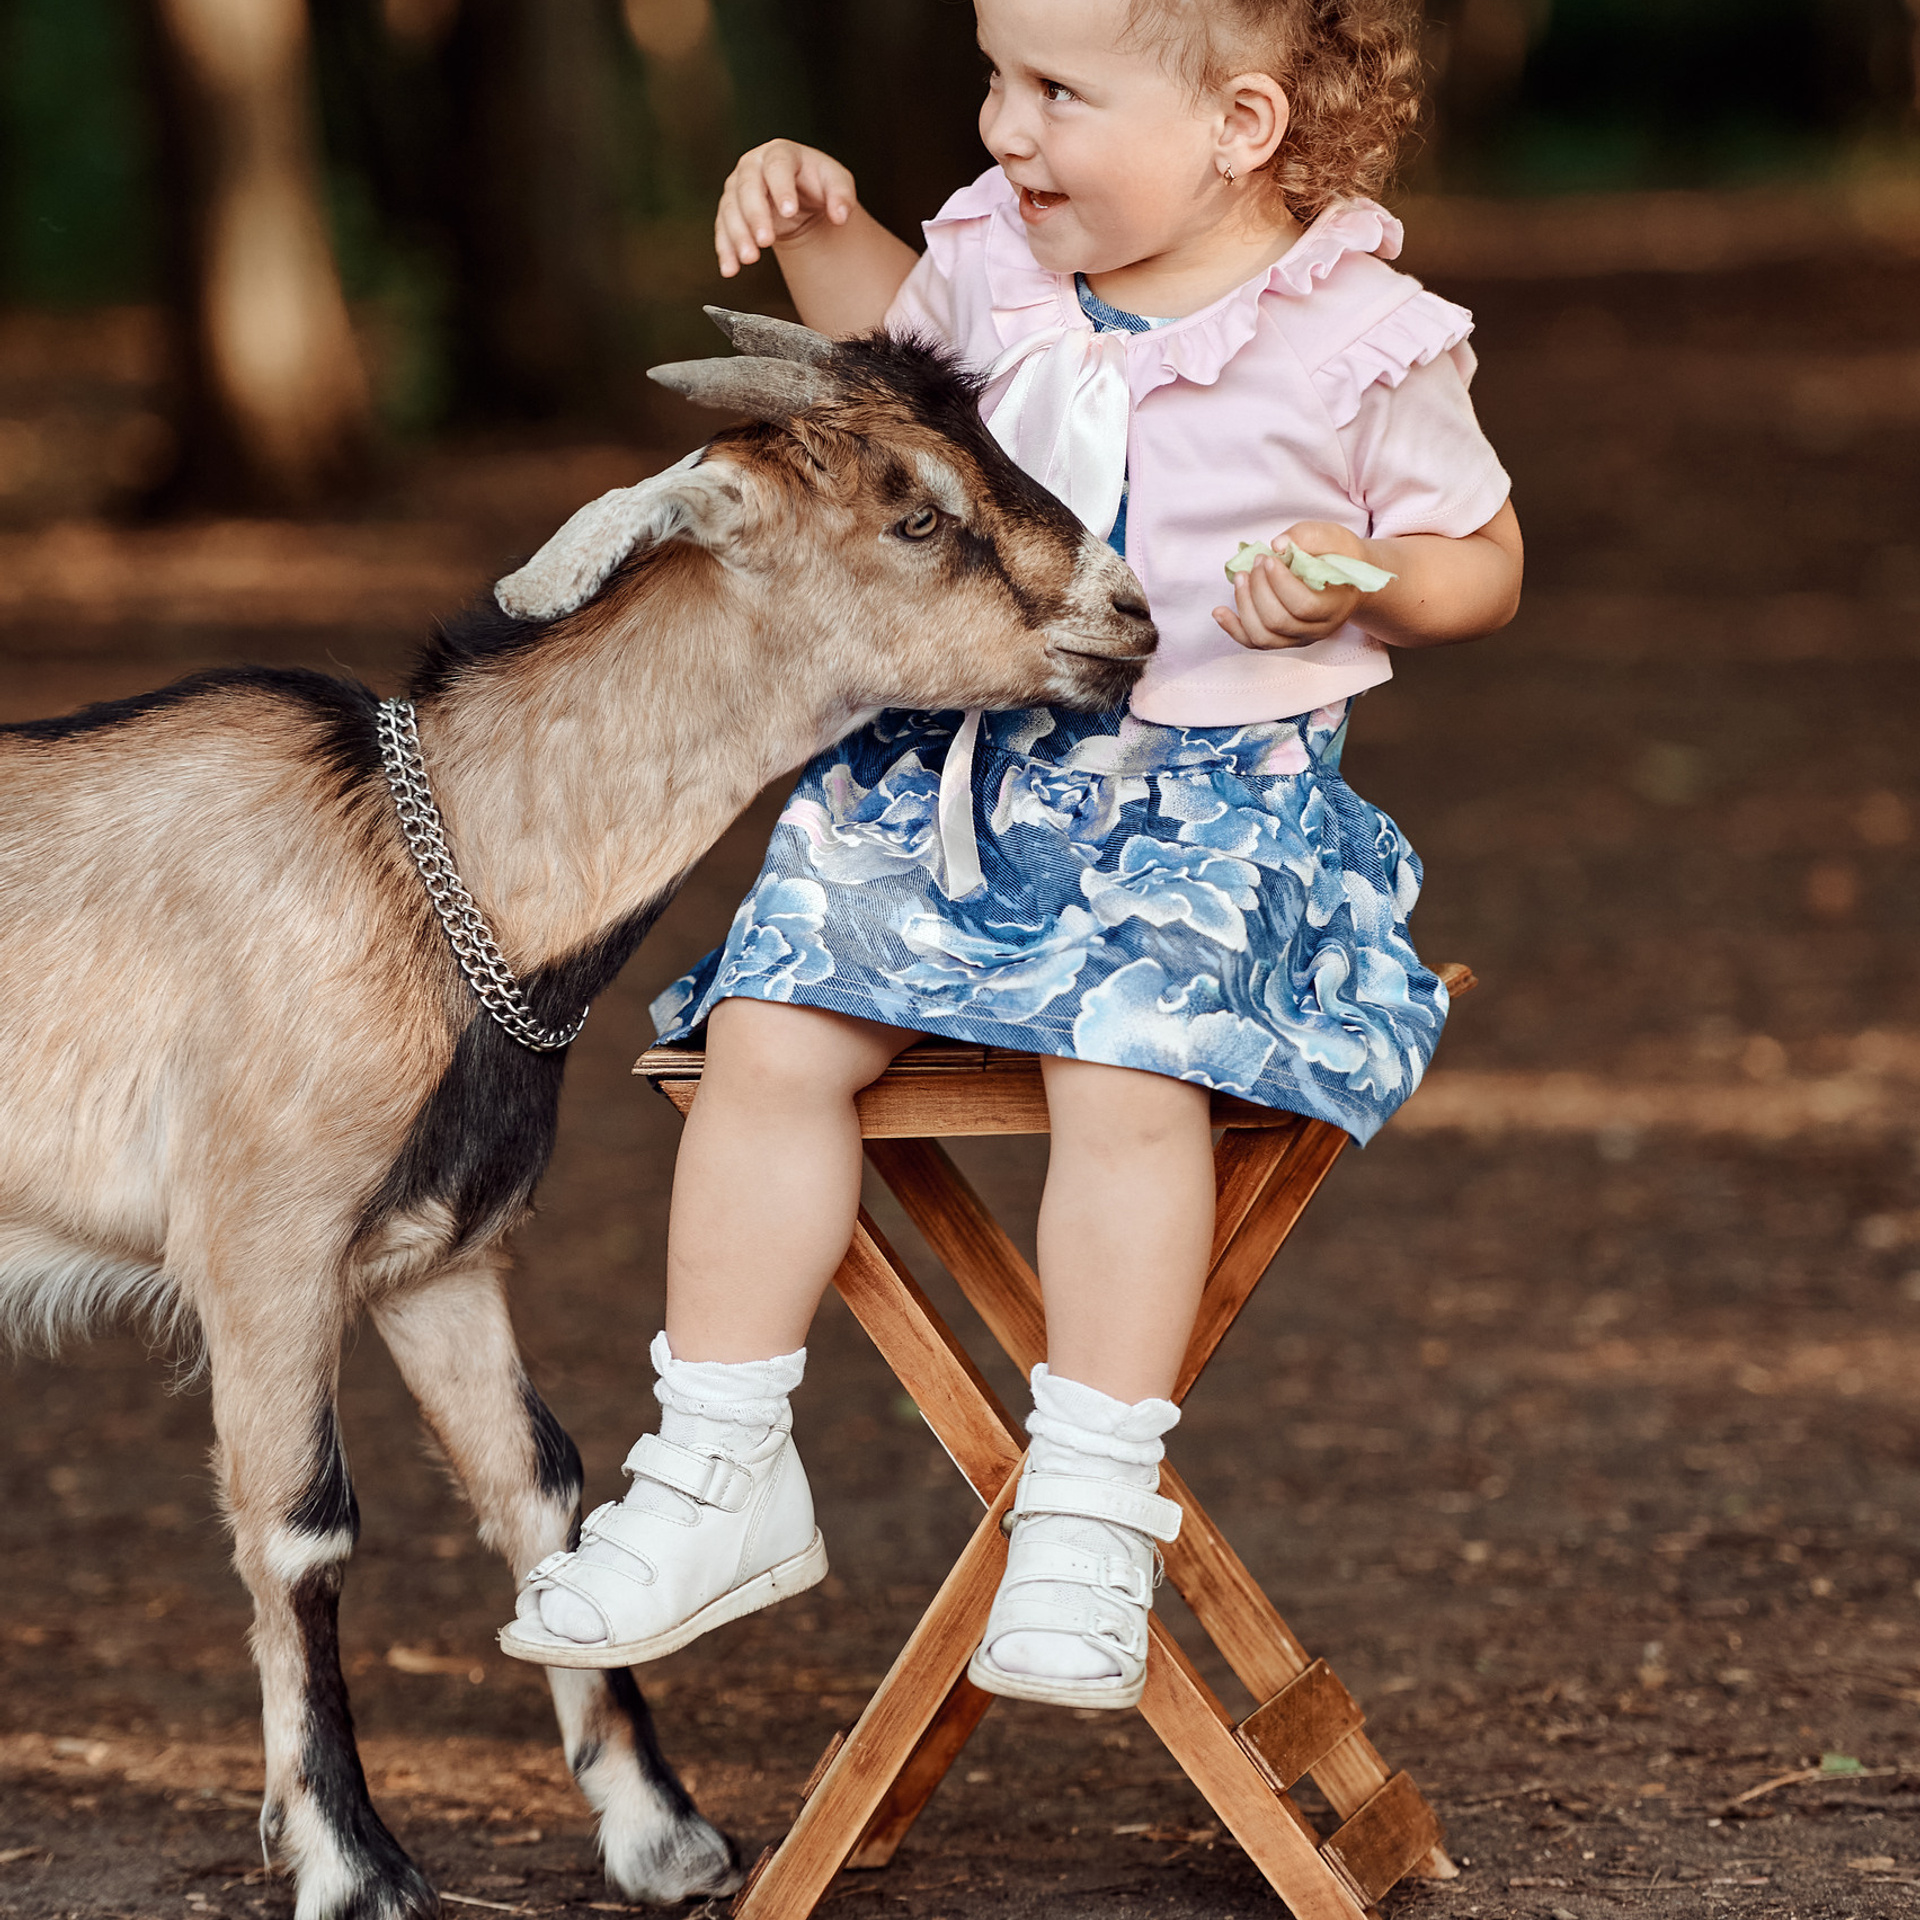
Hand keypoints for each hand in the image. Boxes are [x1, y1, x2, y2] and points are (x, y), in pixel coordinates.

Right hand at [716, 140, 858, 277]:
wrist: (799, 199)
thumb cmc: (818, 185)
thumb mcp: (837, 184)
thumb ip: (842, 195)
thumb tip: (840, 216)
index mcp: (781, 153)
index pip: (777, 165)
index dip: (781, 187)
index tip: (789, 212)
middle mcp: (753, 165)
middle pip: (748, 186)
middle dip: (755, 215)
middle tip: (766, 241)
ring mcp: (737, 187)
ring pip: (731, 208)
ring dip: (737, 234)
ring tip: (750, 259)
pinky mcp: (729, 209)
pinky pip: (722, 228)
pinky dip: (725, 249)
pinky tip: (731, 269)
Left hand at [1212, 520, 1370, 650]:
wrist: (1345, 579)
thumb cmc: (1339, 556)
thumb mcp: (1333, 538)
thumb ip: (1308, 537)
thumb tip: (1277, 544)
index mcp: (1336, 605)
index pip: (1303, 606)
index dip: (1280, 583)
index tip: (1268, 559)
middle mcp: (1319, 629)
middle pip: (1278, 621)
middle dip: (1259, 589)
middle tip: (1257, 561)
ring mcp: (1299, 639)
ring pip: (1262, 637)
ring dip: (1244, 605)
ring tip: (1241, 577)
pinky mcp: (1282, 640)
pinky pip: (1252, 643)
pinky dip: (1232, 628)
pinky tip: (1219, 611)